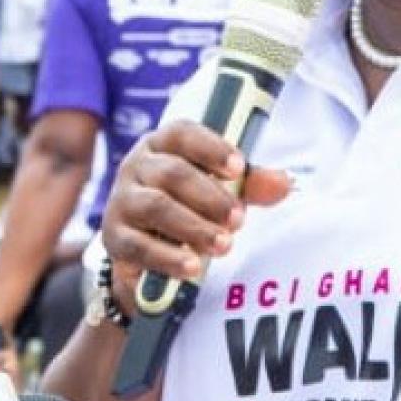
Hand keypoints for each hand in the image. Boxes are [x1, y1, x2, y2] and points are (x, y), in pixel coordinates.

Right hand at [101, 122, 291, 288]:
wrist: (146, 252)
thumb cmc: (187, 206)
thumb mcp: (220, 190)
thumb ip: (250, 185)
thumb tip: (285, 183)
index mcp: (163, 145)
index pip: (182, 133)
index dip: (210, 148)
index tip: (238, 168)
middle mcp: (137, 166)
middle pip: (172, 173)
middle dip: (210, 197)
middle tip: (239, 220)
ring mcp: (122, 201)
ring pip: (156, 207)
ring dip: (194, 227)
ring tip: (224, 245)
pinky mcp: (114, 237)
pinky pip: (139, 245)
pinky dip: (169, 257)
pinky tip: (193, 268)